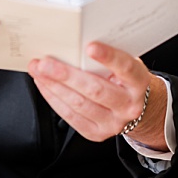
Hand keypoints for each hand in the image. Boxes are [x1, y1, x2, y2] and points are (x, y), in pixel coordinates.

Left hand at [29, 43, 167, 148]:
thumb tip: (77, 44)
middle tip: (45, 63)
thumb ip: (109, 59)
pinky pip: (70, 116)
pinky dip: (54, 99)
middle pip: (95, 90)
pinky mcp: (96, 133)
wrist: (135, 108)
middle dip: (66, 75)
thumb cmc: (126, 80)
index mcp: (139, 83)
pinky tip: (45, 85)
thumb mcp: (125, 66)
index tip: (90, 46)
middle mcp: (129, 105)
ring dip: (54, 86)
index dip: (109, 57)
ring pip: (78, 104)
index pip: (126, 68)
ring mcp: (113, 122)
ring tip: (38, 71)